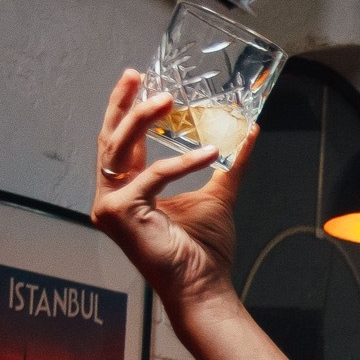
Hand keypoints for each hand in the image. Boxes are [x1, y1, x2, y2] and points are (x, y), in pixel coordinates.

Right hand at [89, 69, 254, 309]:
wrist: (202, 285)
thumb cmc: (204, 249)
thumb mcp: (218, 193)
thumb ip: (230, 162)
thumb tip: (250, 130)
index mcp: (129, 188)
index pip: (122, 141)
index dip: (126, 108)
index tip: (137, 78)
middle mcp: (112, 195)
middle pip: (111, 138)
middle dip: (123, 103)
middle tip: (138, 75)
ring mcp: (109, 205)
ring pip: (121, 148)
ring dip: (144, 120)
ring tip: (170, 99)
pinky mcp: (118, 213)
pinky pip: (152, 176)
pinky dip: (182, 164)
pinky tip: (210, 154)